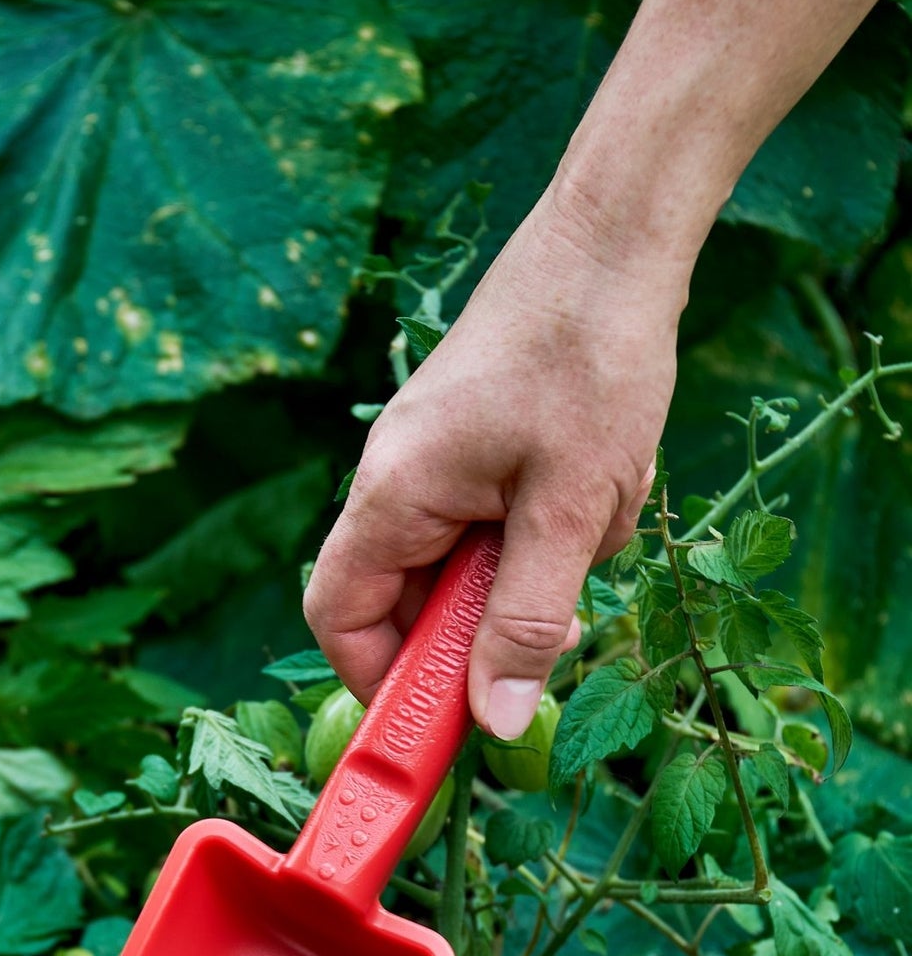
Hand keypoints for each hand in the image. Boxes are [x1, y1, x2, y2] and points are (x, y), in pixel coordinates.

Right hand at [302, 190, 688, 739]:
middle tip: (555, 619)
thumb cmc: (591, 355)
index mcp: (393, 493)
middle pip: (399, 600)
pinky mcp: (472, 445)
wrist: (616, 234)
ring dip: (526, 573)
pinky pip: (491, 523)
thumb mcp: (573, 507)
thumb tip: (495, 722)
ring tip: (589, 521)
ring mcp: (433, 461)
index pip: (339, 617)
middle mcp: (396, 480)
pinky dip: (541, 532)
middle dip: (479, 623)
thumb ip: (530, 619)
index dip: (378, 681)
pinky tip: (593, 495)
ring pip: (459, 566)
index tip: (445, 718)